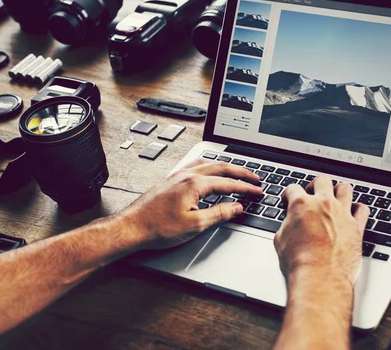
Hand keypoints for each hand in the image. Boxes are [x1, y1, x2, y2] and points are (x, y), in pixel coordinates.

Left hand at [119, 159, 262, 249]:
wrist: (132, 227)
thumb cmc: (158, 227)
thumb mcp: (195, 225)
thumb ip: (219, 214)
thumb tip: (236, 207)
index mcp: (195, 184)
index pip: (228, 183)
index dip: (246, 188)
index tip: (257, 191)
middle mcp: (186, 175)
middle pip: (221, 167)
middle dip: (241, 172)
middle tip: (254, 178)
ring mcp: (177, 176)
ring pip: (208, 163)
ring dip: (225, 166)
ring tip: (236, 171)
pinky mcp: (171, 180)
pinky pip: (195, 165)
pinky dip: (209, 166)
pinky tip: (208, 170)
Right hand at [274, 176, 368, 285]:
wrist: (320, 277)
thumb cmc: (300, 262)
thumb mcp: (281, 240)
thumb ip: (287, 225)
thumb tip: (290, 225)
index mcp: (301, 204)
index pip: (293, 188)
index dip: (289, 193)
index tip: (290, 197)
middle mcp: (324, 204)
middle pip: (322, 180)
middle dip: (316, 184)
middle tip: (313, 193)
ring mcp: (342, 213)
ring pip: (345, 188)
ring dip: (339, 190)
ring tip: (335, 197)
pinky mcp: (357, 227)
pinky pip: (363, 209)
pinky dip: (358, 209)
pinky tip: (354, 212)